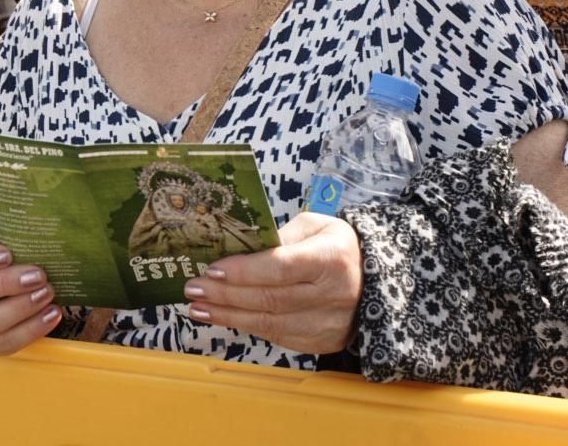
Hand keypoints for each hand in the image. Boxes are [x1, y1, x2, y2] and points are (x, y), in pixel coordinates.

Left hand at [182, 212, 361, 353]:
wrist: (374, 280)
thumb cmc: (336, 246)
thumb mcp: (314, 226)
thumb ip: (278, 236)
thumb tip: (238, 248)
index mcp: (332, 259)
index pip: (280, 267)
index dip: (244, 271)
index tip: (212, 269)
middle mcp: (335, 295)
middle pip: (270, 299)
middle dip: (225, 294)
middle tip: (193, 288)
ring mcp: (330, 324)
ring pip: (270, 324)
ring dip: (228, 316)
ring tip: (198, 307)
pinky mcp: (323, 342)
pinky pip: (277, 336)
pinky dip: (247, 326)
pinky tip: (225, 316)